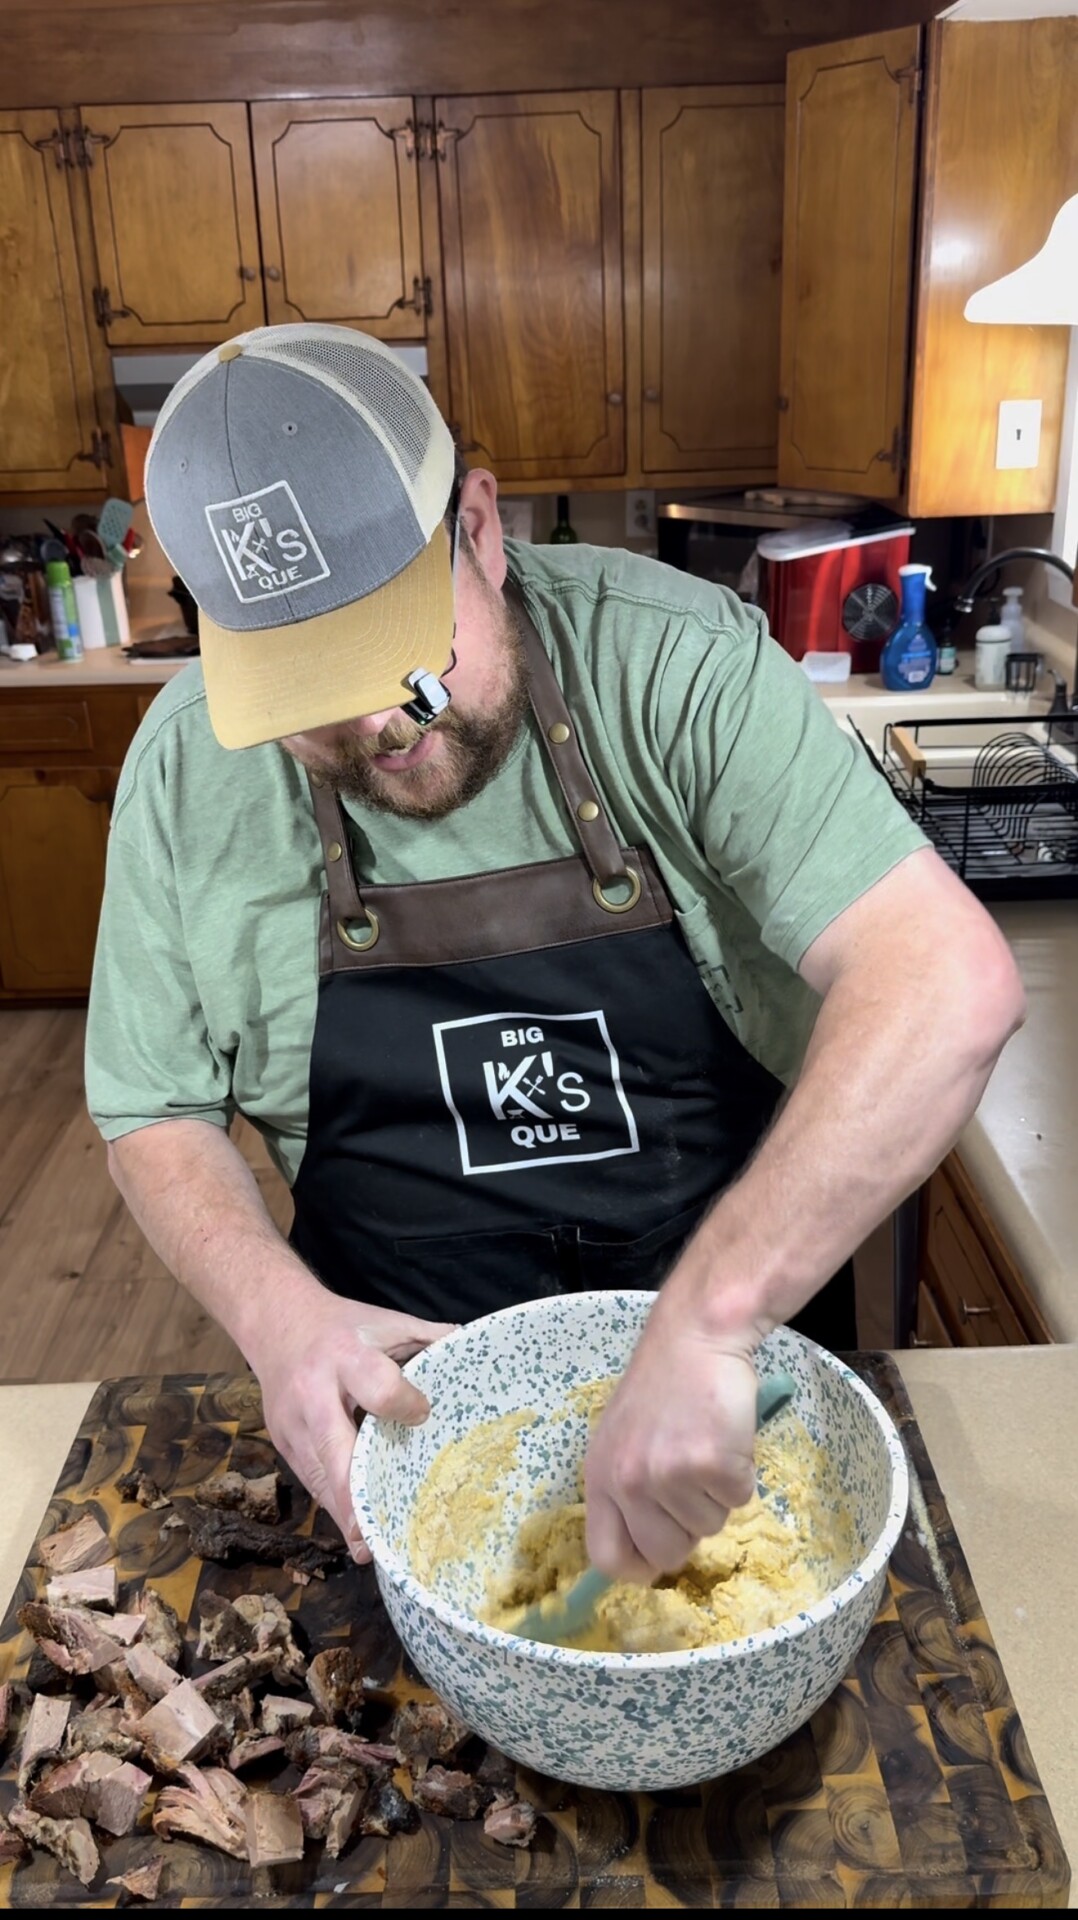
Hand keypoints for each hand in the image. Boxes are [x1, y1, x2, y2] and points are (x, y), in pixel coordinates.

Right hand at [251, 1291, 456, 1562]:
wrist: (276, 1321)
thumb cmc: (343, 1325)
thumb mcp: (387, 1321)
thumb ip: (430, 1339)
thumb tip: (479, 1352)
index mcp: (346, 1356)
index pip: (378, 1387)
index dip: (403, 1405)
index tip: (422, 1416)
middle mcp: (314, 1394)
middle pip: (335, 1450)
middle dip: (355, 1495)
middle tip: (374, 1537)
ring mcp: (293, 1425)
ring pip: (320, 1477)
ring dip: (345, 1513)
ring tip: (370, 1547)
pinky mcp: (283, 1444)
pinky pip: (311, 1481)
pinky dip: (335, 1504)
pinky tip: (356, 1529)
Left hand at [583, 1296, 760, 1582]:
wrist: (697, 1336)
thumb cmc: (664, 1385)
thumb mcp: (623, 1438)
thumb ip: (627, 1489)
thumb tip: (647, 1555)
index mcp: (599, 1476)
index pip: (607, 1557)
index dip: (637, 1568)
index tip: (656, 1561)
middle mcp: (628, 1481)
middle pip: (665, 1554)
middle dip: (687, 1529)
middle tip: (692, 1482)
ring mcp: (669, 1475)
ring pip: (709, 1527)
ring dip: (716, 1494)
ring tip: (706, 1443)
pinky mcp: (712, 1465)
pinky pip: (740, 1499)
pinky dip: (742, 1473)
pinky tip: (727, 1435)